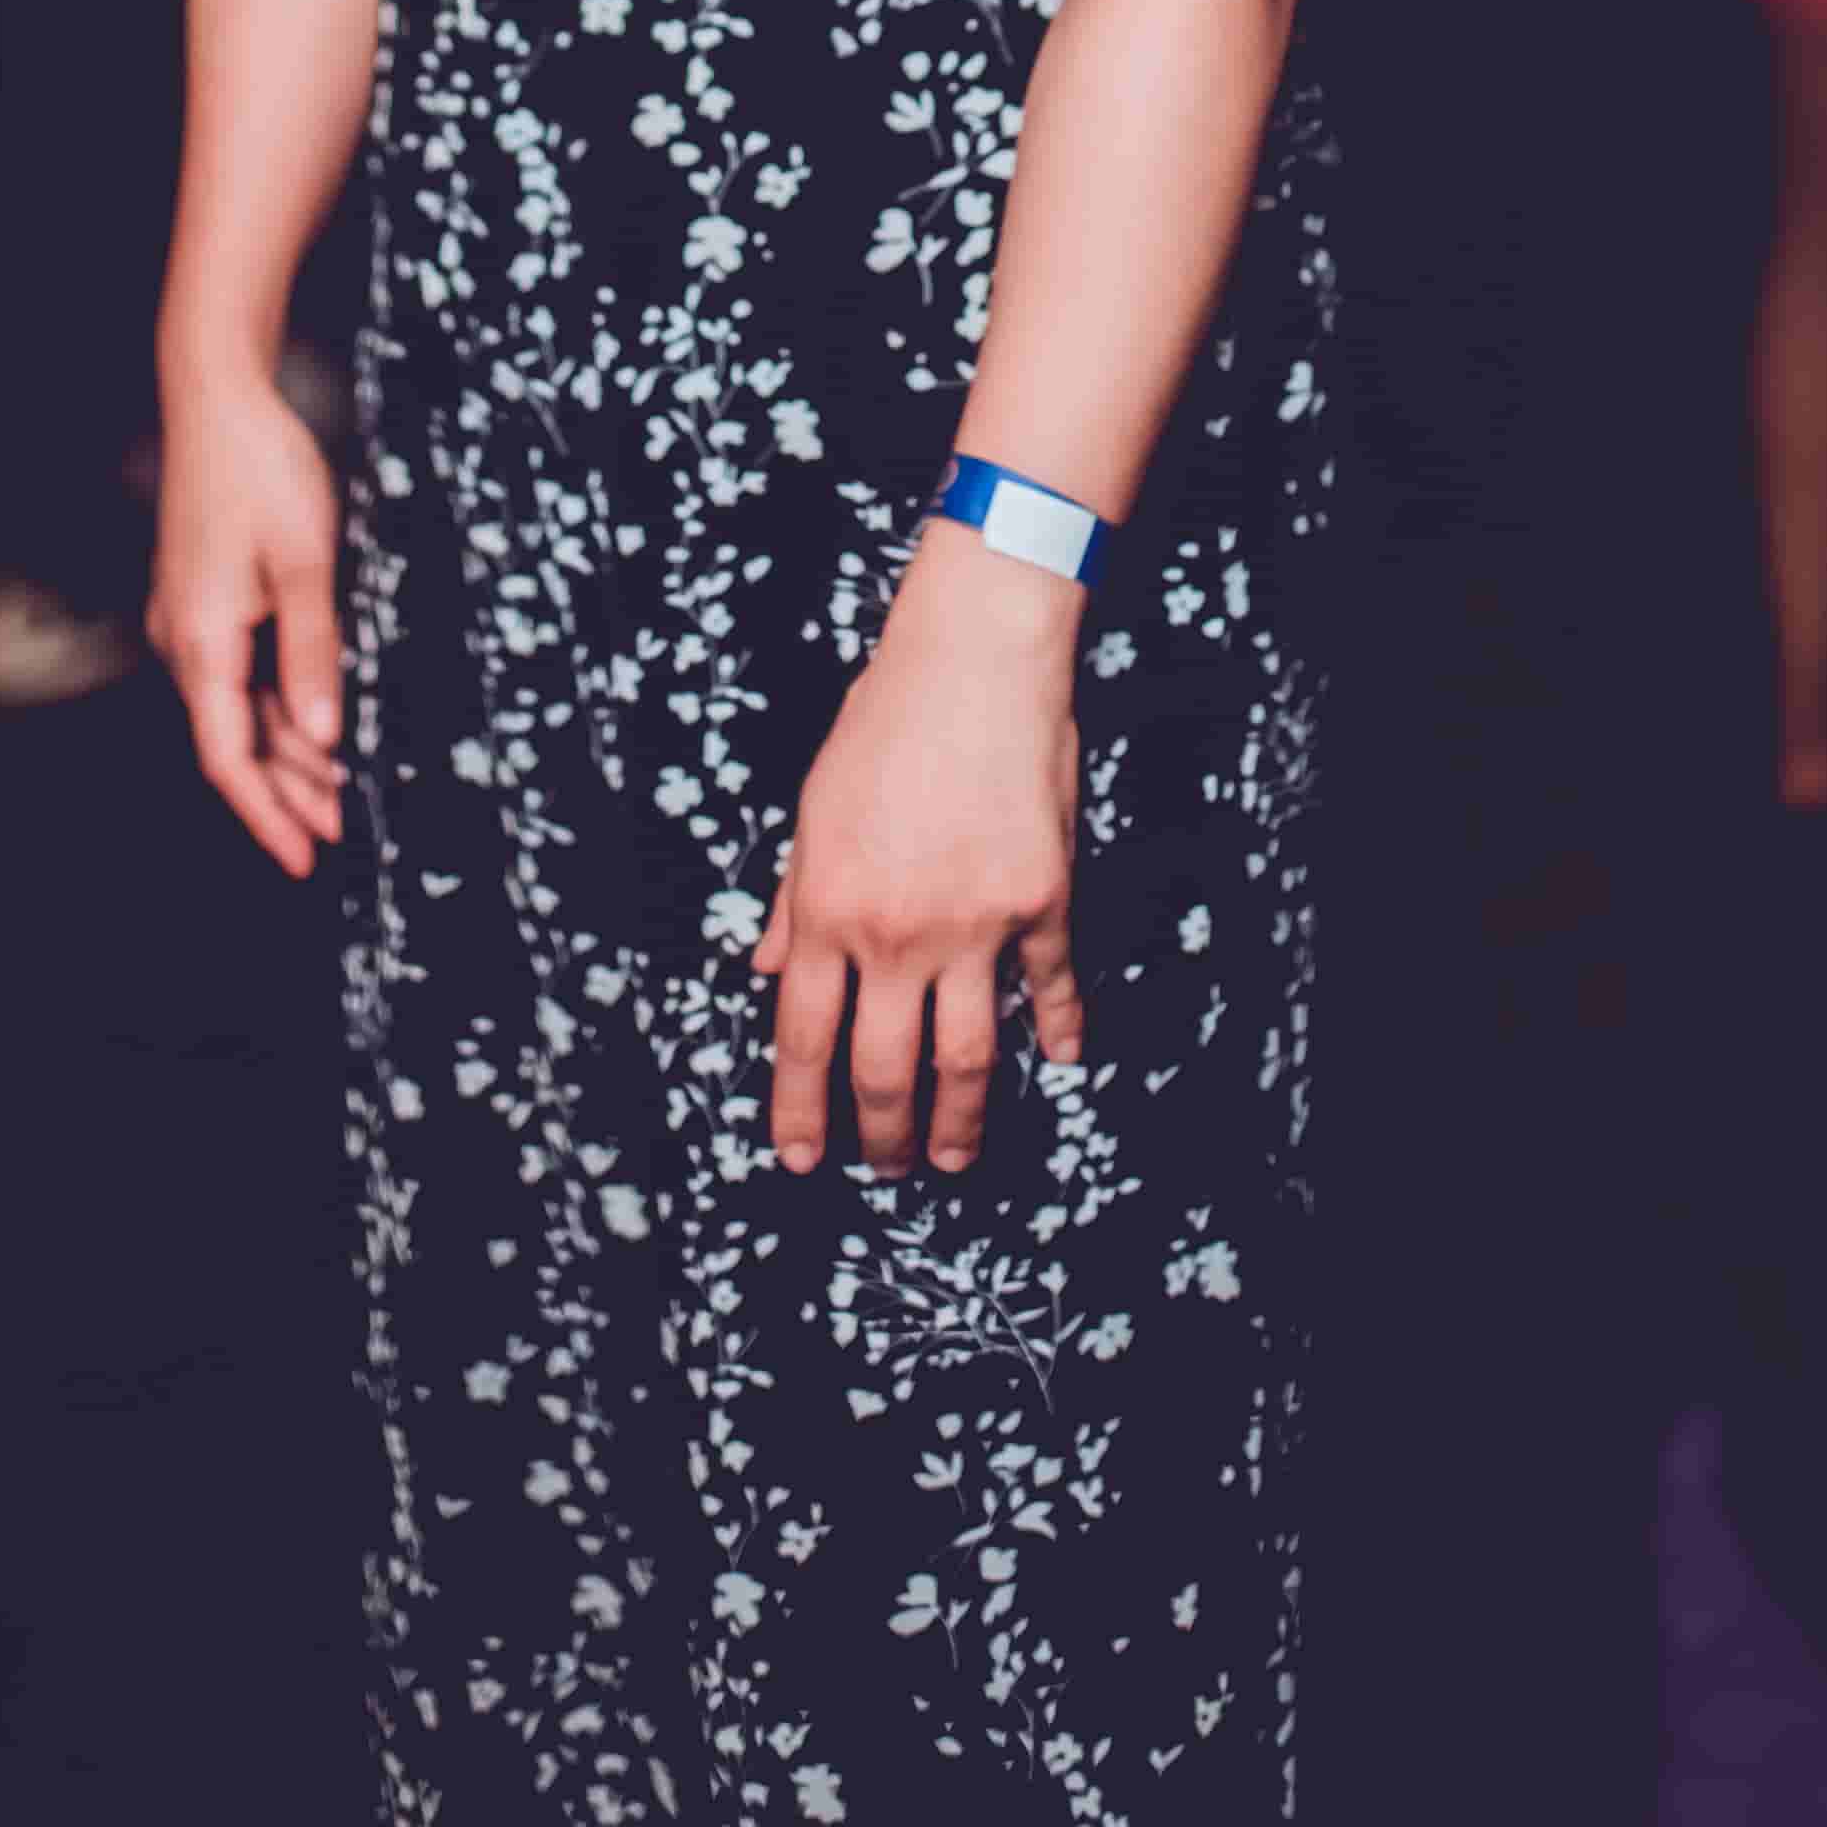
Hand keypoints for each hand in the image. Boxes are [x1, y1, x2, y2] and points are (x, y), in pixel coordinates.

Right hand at [150, 343, 347, 873]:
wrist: (217, 398)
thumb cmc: (261, 472)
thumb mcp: (305, 563)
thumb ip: (314, 651)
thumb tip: (323, 737)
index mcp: (202, 643)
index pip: (228, 758)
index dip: (266, 816)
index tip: (304, 859)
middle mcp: (185, 641)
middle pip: (235, 740)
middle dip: (287, 792)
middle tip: (344, 830)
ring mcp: (191, 619)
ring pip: (240, 705)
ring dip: (288, 747)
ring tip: (343, 787)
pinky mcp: (205, 596)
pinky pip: (241, 668)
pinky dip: (280, 698)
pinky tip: (317, 715)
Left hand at [751, 546, 1083, 1176]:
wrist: (974, 659)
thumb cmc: (884, 722)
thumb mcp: (813, 810)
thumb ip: (793, 901)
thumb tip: (763, 969)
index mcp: (832, 909)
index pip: (803, 1037)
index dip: (799, 1107)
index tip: (799, 1157)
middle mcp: (898, 933)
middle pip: (884, 1068)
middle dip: (879, 1134)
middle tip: (884, 1168)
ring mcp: (976, 924)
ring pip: (967, 1057)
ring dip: (960, 1120)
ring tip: (955, 1157)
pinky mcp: (1041, 902)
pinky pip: (1051, 985)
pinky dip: (1060, 1029)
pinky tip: (1062, 1060)